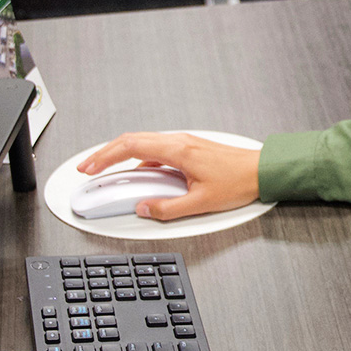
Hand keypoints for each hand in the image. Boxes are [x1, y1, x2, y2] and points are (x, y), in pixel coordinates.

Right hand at [76, 132, 260, 219]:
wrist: (261, 170)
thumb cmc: (238, 181)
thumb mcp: (201, 203)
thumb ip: (168, 209)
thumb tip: (144, 209)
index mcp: (177, 151)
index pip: (130, 148)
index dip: (105, 157)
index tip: (89, 168)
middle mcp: (178, 142)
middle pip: (131, 141)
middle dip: (105, 154)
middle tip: (88, 169)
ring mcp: (183, 143)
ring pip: (143, 143)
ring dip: (121, 155)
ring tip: (108, 172)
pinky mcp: (188, 149)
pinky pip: (156, 150)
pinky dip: (140, 160)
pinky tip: (139, 176)